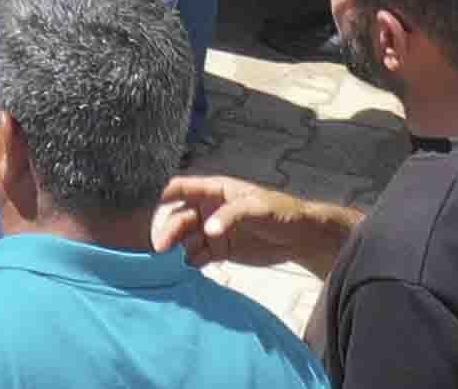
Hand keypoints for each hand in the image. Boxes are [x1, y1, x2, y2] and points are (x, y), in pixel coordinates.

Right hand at [153, 173, 350, 270]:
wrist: (300, 238)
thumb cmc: (281, 212)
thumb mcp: (257, 208)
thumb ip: (231, 216)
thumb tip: (208, 230)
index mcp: (215, 190)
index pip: (184, 187)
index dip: (169, 194)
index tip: (157, 206)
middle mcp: (208, 209)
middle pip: (180, 217)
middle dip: (169, 230)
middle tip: (161, 248)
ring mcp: (212, 231)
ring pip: (185, 238)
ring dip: (175, 249)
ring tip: (166, 263)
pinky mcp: (219, 251)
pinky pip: (197, 256)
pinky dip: (188, 263)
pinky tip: (183, 270)